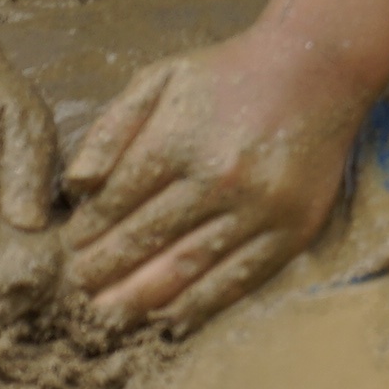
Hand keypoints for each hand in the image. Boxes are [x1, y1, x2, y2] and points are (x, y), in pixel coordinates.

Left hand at [62, 31, 364, 326]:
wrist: (319, 68)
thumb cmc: (230, 73)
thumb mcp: (162, 78)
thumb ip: (113, 128)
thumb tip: (76, 186)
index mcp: (179, 139)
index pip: (117, 202)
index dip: (87, 232)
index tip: (69, 251)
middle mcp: (217, 178)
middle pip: (145, 240)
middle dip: (103, 271)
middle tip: (78, 292)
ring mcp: (258, 208)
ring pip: (187, 267)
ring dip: (141, 298)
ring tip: (109, 317)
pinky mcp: (292, 229)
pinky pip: (239, 278)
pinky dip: (202, 304)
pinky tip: (171, 319)